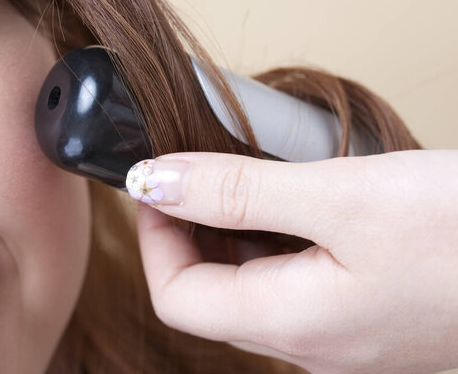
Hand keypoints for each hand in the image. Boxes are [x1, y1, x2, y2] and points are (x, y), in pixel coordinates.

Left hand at [126, 150, 457, 373]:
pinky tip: (291, 203)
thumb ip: (238, 192)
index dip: (155, 236)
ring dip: (230, 232)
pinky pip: (290, 282)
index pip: (178, 296)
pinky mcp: (361, 314)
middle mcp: (309, 343)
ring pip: (249, 286)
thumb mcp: (342, 197)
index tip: (157, 182)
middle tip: (194, 172)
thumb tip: (156, 182)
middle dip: (188, 231)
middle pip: (210, 294)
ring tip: (240, 180)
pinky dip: (272, 239)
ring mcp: (336, 335)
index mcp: (292, 324)